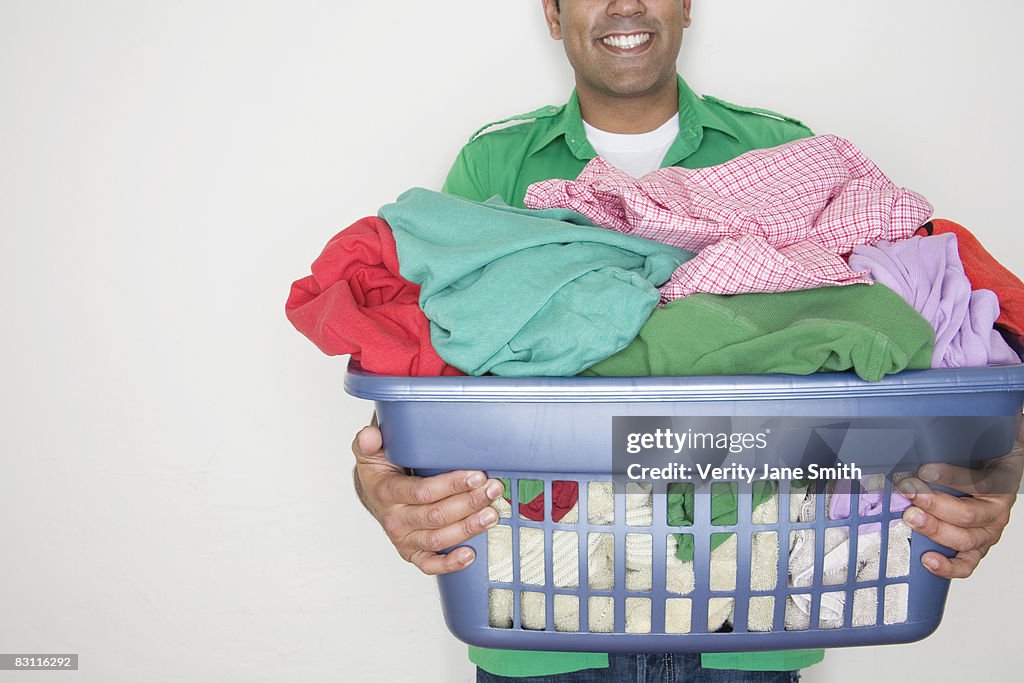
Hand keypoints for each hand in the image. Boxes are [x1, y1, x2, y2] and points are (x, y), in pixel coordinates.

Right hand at [351, 421, 504, 574]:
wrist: (373, 496)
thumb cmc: (380, 473)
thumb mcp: (370, 453)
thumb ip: (368, 442)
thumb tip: (369, 435)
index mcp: (387, 493)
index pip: (423, 492)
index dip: (452, 485)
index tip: (476, 475)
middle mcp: (395, 520)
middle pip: (436, 516)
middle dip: (469, 503)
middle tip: (492, 490)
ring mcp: (404, 539)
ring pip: (438, 539)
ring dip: (468, 528)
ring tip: (491, 514)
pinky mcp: (412, 553)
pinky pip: (430, 564)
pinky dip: (450, 563)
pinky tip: (470, 554)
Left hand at [896, 420, 1023, 578]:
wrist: (999, 471)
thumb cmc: (985, 459)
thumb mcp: (979, 442)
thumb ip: (967, 438)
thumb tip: (959, 425)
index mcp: (1001, 484)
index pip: (980, 484)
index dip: (951, 477)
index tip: (924, 470)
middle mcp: (996, 512)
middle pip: (968, 515)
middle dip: (934, 505)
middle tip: (909, 493)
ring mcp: (987, 533)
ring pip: (964, 539)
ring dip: (934, 529)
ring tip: (911, 517)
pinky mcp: (977, 547)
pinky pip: (967, 563)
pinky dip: (949, 566)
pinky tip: (928, 560)